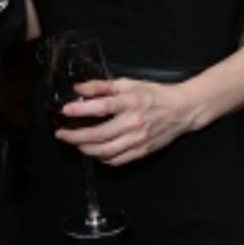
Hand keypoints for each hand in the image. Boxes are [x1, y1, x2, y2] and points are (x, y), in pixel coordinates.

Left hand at [54, 76, 197, 165]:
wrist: (182, 110)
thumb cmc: (153, 95)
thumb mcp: (128, 84)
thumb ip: (102, 86)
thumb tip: (79, 89)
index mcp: (130, 102)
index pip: (102, 107)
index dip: (81, 110)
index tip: (65, 111)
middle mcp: (134, 122)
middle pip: (99, 134)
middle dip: (76, 136)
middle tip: (62, 134)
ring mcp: (138, 140)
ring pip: (105, 151)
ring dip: (85, 149)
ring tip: (75, 143)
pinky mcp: (142, 152)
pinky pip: (117, 160)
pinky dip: (102, 158)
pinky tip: (94, 152)